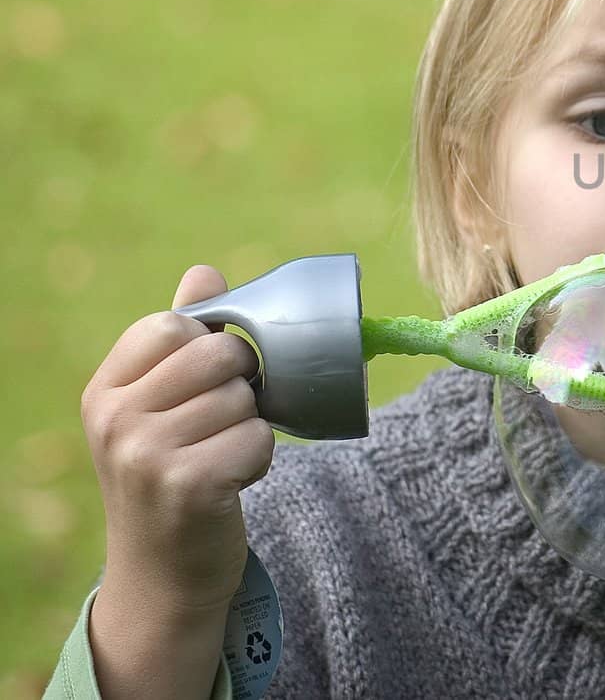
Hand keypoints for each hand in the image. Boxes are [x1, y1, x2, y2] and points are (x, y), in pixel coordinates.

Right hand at [82, 264, 271, 616]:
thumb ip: (183, 338)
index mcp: (105, 389)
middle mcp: (115, 419)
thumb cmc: (171, 474)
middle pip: (219, 352)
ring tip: (220, 456)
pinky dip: (260, 457)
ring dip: (250, 426)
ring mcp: (145, 454)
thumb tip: (204, 271)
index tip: (205, 382)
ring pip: (245, 398)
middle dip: (242, 381)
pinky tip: (232, 481)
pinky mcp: (187, 486)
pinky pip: (258, 438)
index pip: (173, 323)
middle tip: (222, 421)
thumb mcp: (160, 405)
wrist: (164, 573)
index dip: (211, 343)